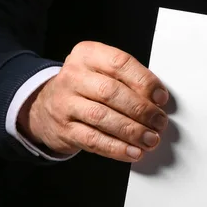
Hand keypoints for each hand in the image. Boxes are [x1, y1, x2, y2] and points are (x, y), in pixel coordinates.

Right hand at [19, 41, 169, 161]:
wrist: (46, 106)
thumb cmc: (84, 88)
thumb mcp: (101, 71)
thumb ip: (127, 80)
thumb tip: (157, 100)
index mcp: (87, 55)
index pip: (120, 63)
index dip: (144, 82)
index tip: (161, 97)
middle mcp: (73, 76)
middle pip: (111, 92)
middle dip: (141, 110)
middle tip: (159, 122)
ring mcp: (65, 103)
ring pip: (102, 117)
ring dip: (132, 131)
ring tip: (150, 139)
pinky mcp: (64, 129)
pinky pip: (93, 140)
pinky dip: (117, 148)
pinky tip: (133, 152)